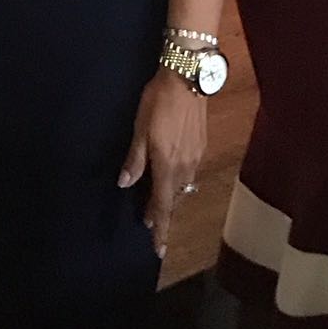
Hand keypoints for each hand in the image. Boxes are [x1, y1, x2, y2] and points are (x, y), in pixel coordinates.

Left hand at [118, 68, 207, 258]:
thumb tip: (125, 184)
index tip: (158, 249)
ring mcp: (196, 157)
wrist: (188, 79)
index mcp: (167, 165)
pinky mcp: (202, 146)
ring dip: (172, 197)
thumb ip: (135, 159)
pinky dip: (180, 182)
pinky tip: (173, 177)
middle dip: (164, 212)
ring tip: (160, 203)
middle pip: (175, 199)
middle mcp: (185, 167)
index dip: (160, 227)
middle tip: (151, 222)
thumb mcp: (140, 129)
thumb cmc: (158, 102)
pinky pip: (190, 174)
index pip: (163, 205)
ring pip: (184, 187)